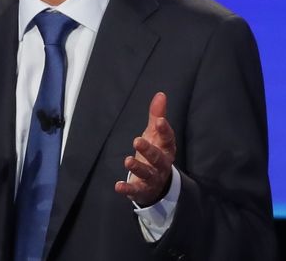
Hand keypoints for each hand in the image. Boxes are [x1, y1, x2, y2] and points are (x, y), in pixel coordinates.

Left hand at [114, 92, 176, 206]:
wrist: (157, 183)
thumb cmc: (155, 152)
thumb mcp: (155, 134)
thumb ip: (157, 115)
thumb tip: (161, 94)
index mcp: (166, 149)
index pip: (168, 139)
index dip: (165, 130)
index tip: (160, 121)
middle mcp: (162, 164)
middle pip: (158, 158)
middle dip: (149, 150)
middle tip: (137, 140)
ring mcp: (153, 178)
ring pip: (147, 174)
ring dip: (138, 168)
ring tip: (127, 160)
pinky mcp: (142, 190)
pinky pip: (136, 191)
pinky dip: (127, 189)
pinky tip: (117, 186)